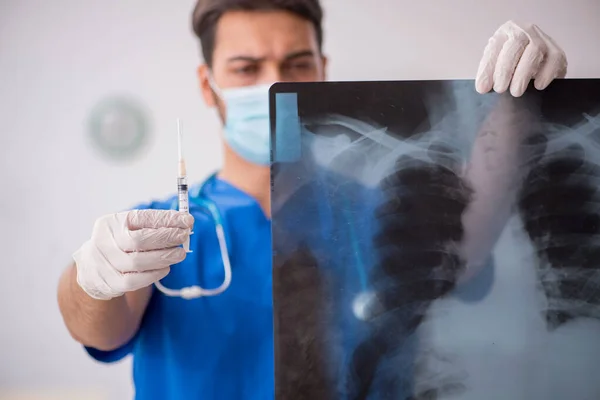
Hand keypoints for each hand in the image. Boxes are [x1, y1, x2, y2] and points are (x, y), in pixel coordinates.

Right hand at [73, 209, 193, 299]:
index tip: (187, 220)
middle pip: (139, 240)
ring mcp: (104, 263)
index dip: (166, 219)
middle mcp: (104, 241)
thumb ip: (154, 225)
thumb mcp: (130, 229)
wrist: (93, 269)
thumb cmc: (120, 244)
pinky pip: (135, 281)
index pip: (141, 218)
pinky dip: (155, 274)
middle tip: (184, 236)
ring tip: (180, 253)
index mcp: (111, 223)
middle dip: (166, 237)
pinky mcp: (110, 283)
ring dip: (164, 257)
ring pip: (138, 262)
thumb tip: (184, 222)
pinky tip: (166, 268)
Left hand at [475, 20, 567, 96]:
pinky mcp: (557, 51)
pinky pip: (554, 59)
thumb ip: (490, 73)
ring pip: (535, 50)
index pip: (495, 47)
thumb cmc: (511, 64)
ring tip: (516, 92)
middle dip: (505, 69)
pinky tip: (537, 85)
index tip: (483, 88)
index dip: (488, 68)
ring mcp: (543, 39)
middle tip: (500, 89)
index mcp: (505, 33)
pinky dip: (546, 74)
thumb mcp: (496, 65)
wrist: (535, 62)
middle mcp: (524, 31)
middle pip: (516, 44)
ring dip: (523, 74)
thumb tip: (484, 88)